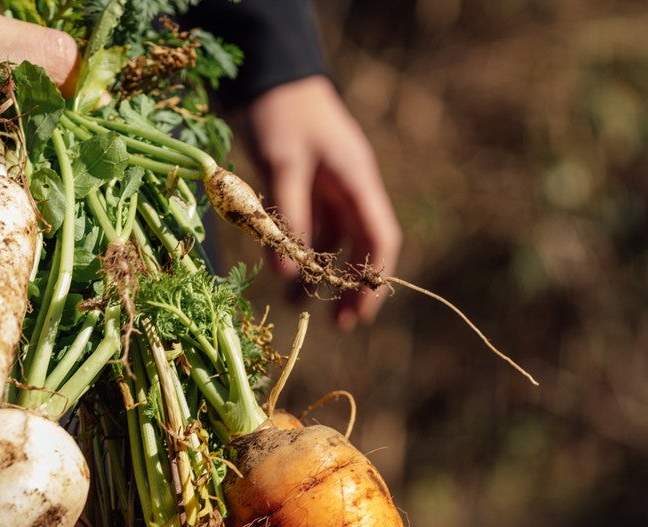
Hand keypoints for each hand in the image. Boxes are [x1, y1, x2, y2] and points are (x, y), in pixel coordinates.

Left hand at [229, 75, 401, 328]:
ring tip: (296, 307)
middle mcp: (348, 190)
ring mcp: (328, 191)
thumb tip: (287, 275)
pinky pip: (307, 230)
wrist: (268, 79)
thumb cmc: (281, 115)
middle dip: (351, 287)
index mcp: (357, 182)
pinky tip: (280, 277)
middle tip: (336, 326)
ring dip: (318, 275)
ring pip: (331, 243)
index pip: (380, 238)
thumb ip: (286, 217)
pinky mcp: (305, 190)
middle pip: (361, 248)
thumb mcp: (283, 164)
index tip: (360, 313)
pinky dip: (296, 255)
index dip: (374, 279)